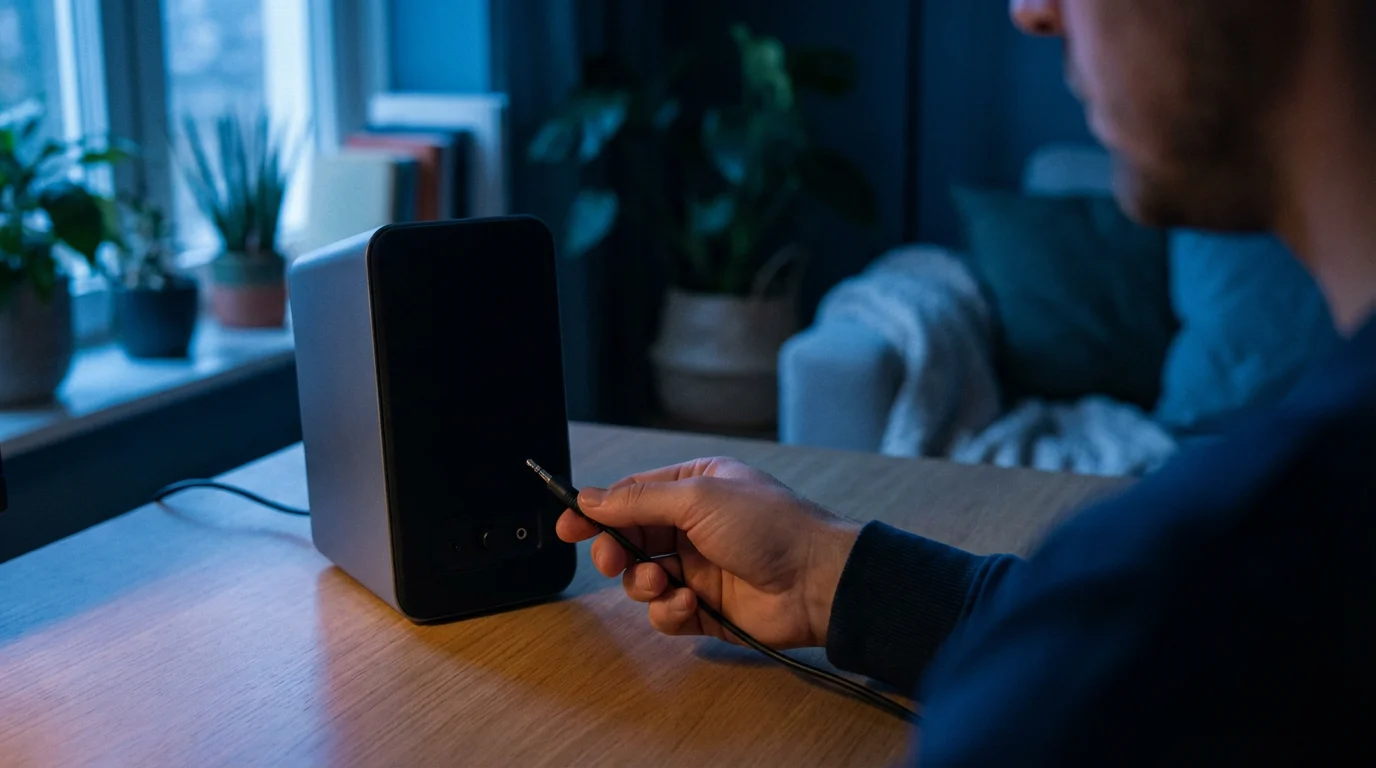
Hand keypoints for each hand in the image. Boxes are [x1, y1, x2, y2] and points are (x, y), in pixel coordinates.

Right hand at [555, 457, 860, 648]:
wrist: (817, 581)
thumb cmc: (767, 525)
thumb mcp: (698, 498)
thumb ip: (639, 501)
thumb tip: (590, 499)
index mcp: (695, 486)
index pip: (632, 495)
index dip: (597, 511)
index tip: (568, 526)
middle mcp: (695, 525)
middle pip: (630, 539)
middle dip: (616, 551)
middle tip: (613, 560)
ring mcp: (700, 568)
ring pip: (642, 579)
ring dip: (645, 584)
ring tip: (665, 585)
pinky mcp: (706, 608)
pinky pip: (666, 613)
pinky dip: (670, 611)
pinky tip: (692, 604)